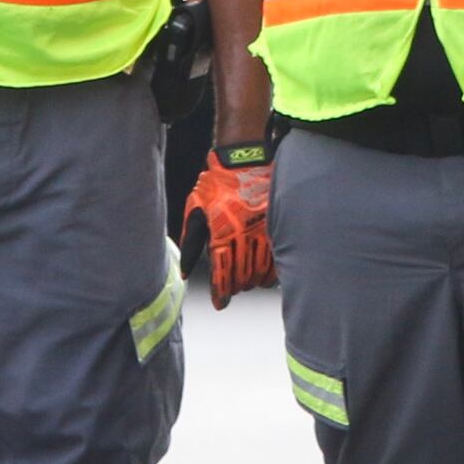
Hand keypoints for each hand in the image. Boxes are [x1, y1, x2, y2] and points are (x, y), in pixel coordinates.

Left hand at [181, 153, 273, 303]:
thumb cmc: (216, 185)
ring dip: (253, 281)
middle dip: (236, 287)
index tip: (220, 304)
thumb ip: (192, 244)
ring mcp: (264, 231)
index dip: (221, 293)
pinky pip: (277, 258)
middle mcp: (244, 235)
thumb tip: (185, 273)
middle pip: (242, 276)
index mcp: (222, 232)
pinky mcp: (278, 226)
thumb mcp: (196, 210)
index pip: (223, 273)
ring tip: (246, 282)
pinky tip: (264, 275)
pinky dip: (271, 272)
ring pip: (261, 270)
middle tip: (231, 289)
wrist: (245, 159)